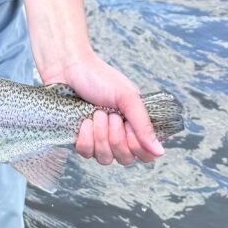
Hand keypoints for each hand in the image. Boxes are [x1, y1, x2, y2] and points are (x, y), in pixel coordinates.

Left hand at [46, 57, 164, 166]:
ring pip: (105, 159)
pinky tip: (84, 121)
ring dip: (100, 136)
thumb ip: (143, 125)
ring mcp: (98, 139)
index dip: (138, 147)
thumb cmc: (99, 78)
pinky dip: (85, 137)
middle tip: (110, 115)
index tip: (128, 126)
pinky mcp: (79, 139)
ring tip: (96, 114)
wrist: (68, 68)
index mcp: (133, 124)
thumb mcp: (127, 97)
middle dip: (116, 138)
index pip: (145, 155)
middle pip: (124, 159)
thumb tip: (159, 152)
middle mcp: (117, 135)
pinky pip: (86, 153)